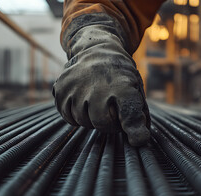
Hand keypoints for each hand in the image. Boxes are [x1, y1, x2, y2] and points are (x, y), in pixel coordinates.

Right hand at [53, 26, 150, 145]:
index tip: (138, 139)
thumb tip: (138, 140)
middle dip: (109, 124)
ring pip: (83, 121)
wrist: (97, 50)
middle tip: (113, 112)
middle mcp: (98, 87)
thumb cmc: (121, 76)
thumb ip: (139, 114)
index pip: (129, 114)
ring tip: (98, 102)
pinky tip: (84, 101)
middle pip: (102, 124)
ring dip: (91, 118)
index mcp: (123, 87)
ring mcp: (77, 88)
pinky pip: (68, 116)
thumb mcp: (136, 89)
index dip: (134, 129)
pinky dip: (76, 114)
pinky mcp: (61, 88)